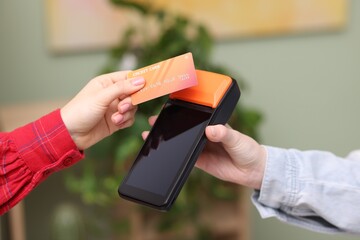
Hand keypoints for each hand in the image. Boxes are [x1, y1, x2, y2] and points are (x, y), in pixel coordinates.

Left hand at [61, 71, 144, 149]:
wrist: (70, 134)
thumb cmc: (80, 111)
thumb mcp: (101, 97)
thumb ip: (121, 88)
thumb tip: (140, 81)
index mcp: (107, 83)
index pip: (128, 77)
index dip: (139, 81)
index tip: (149, 85)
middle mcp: (112, 94)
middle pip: (133, 93)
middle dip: (130, 101)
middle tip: (122, 107)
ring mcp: (114, 108)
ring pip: (133, 107)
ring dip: (126, 113)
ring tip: (115, 118)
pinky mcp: (116, 120)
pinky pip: (129, 118)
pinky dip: (125, 121)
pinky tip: (115, 123)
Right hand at [143, 117, 265, 189]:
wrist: (252, 171)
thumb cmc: (249, 150)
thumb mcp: (237, 139)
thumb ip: (224, 134)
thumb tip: (212, 129)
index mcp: (214, 125)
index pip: (195, 116)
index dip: (182, 113)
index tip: (169, 108)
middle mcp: (206, 135)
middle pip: (185, 129)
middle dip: (170, 125)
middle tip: (155, 121)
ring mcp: (202, 148)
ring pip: (182, 143)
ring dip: (170, 140)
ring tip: (154, 136)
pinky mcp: (200, 161)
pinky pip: (185, 158)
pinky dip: (176, 156)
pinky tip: (166, 153)